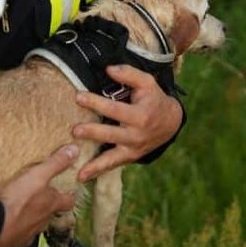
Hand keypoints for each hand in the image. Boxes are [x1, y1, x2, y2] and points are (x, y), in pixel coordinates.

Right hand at [0, 144, 78, 246]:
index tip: (69, 192)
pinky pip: (20, 233)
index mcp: (51, 204)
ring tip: (23, 206)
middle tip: (42, 196)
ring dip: (33, 215)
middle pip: (52, 213)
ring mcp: (30, 231)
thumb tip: (74, 151)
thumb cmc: (18, 201)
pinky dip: (18, 226)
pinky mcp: (16, 240)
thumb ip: (56, 163)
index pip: (68, 201)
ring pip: (36, 223)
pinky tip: (10, 219)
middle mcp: (44, 220)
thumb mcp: (37, 175)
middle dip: (48, 205)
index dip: (69, 196)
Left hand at [71, 65, 182, 181]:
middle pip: (111, 134)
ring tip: (78, 167)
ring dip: (94, 163)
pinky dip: (98, 172)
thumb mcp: (147, 82)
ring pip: (112, 157)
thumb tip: (108, 69)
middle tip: (75, 130)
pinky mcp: (130, 157)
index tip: (78, 96)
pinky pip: (112, 165)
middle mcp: (137, 135)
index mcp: (140, 115)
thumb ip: (128, 74)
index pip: (114, 109)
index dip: (96, 102)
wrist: (170, 122)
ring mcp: (133, 149)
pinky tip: (82, 176)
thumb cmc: (153, 99)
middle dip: (92, 132)